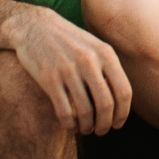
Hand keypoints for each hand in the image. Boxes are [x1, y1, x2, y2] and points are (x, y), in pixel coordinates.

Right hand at [0, 5, 132, 135]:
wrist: (35, 26)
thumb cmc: (69, 40)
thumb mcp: (94, 47)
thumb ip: (108, 68)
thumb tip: (121, 100)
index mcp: (105, 53)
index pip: (123, 90)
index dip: (123, 113)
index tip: (118, 124)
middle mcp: (89, 60)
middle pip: (106, 104)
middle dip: (106, 124)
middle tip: (102, 131)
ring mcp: (68, 69)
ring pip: (85, 111)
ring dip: (88, 127)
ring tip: (86, 130)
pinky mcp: (49, 78)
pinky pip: (65, 111)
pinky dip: (70, 125)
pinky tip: (71, 126)